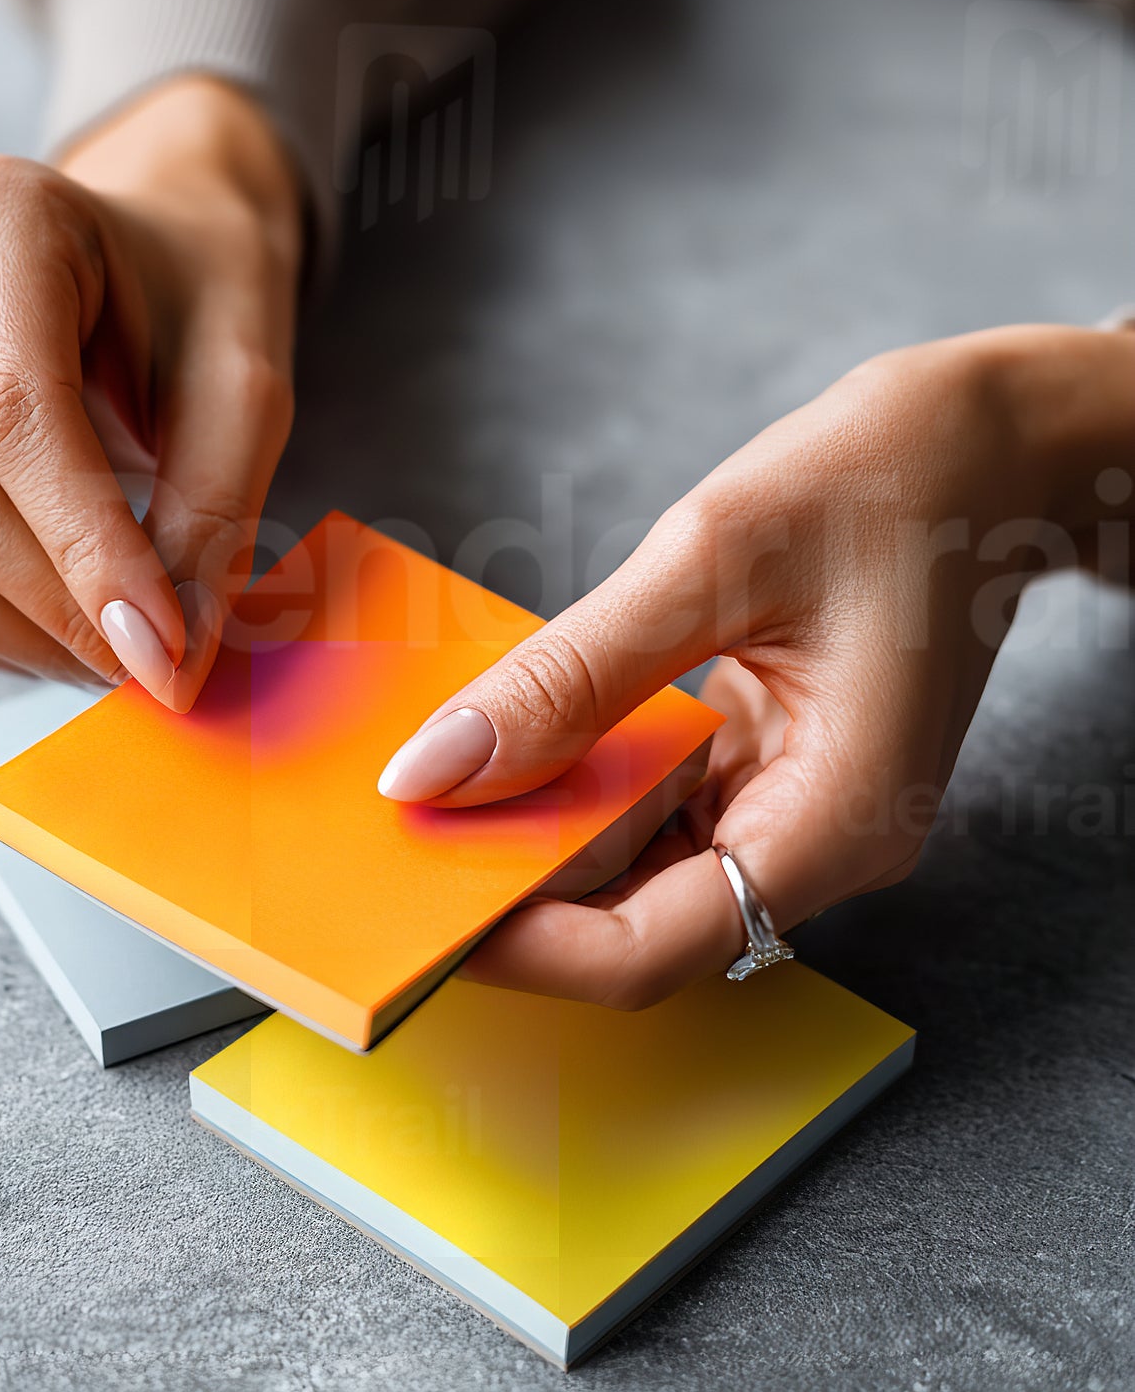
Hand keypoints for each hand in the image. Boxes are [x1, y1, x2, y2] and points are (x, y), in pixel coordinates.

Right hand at [0, 76, 301, 701]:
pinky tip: (68, 610)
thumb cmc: (201, 295)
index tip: (160, 649)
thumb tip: (167, 660)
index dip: (86, 550)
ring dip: (24, 629)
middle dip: (62, 607)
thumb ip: (212, 514)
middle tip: (159, 662)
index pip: (16, 416)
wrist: (151, 249)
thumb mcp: (247, 382)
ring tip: (121, 636)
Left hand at [376, 327, 1134, 1006]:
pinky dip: (581, 777)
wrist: (998, 439)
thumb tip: (435, 771)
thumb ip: (572, 677)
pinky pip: (658, 802)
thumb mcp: (712, 556)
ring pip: (637, 866)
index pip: (649, 952)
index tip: (415, 903)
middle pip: (634, 922)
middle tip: (393, 838)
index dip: (520, 949)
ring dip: (537, 831)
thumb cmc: (892, 476)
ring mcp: (796, 806)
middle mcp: (818, 841)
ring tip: (432, 781)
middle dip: (511, 889)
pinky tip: (512, 733)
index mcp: (833, 823)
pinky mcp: (774, 764)